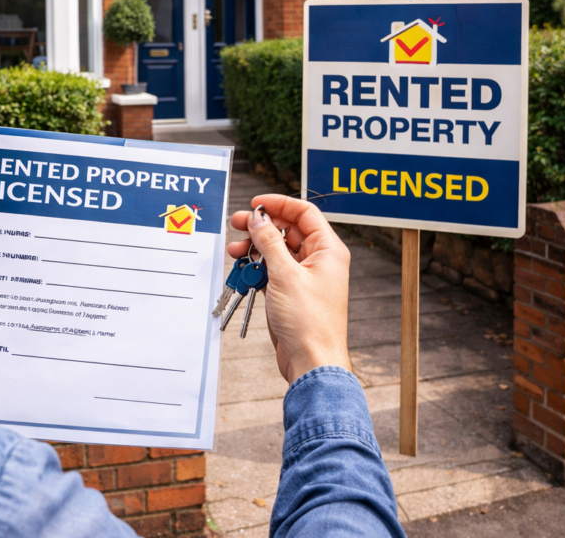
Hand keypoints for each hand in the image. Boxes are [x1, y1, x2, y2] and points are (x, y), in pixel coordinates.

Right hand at [227, 195, 351, 384]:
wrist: (311, 361)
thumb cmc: (310, 322)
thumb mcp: (285, 274)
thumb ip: (269, 242)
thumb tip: (259, 219)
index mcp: (328, 250)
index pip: (304, 213)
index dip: (280, 204)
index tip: (256, 204)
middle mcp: (319, 260)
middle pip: (287, 230)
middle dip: (262, 227)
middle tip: (238, 224)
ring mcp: (304, 277)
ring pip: (277, 251)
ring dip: (255, 248)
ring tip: (236, 251)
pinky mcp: (291, 292)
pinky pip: (271, 270)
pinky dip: (257, 268)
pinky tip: (243, 269)